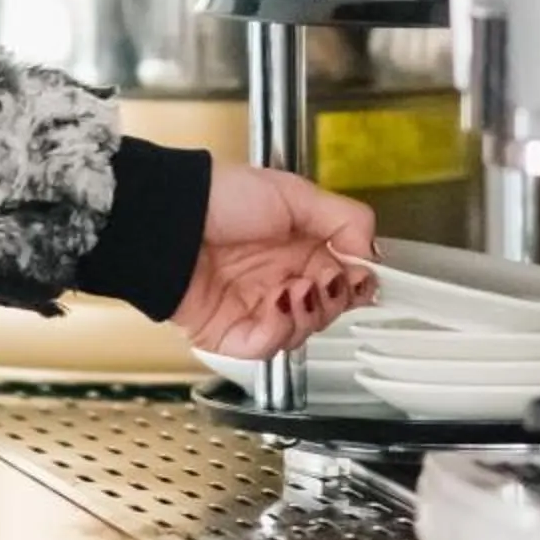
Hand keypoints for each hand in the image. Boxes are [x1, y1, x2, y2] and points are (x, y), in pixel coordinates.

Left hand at [170, 161, 376, 358]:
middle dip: (333, 298)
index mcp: (300, 245)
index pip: (344, 276)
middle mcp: (282, 277)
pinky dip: (279, 330)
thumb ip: (345, 218)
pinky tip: (276, 304)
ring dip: (306, 313)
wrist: (167, 221)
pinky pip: (268, 347)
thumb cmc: (219, 197)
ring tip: (294, 288)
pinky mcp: (233, 332)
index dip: (356, 281)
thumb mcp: (294, 193)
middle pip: (329, 308)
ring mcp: (258, 306)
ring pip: (303, 332)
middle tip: (324, 280)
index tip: (360, 275)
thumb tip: (372, 253)